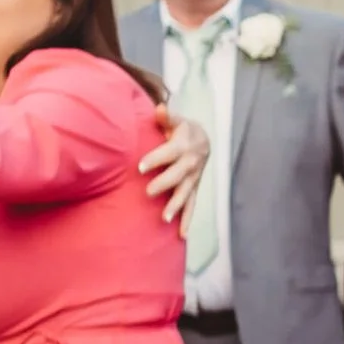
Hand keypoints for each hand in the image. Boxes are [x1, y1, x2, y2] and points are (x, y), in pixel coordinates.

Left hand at [140, 108, 210, 227]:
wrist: (203, 140)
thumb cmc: (182, 129)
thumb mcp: (176, 120)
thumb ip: (166, 117)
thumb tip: (159, 108)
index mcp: (183, 146)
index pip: (168, 153)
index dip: (155, 159)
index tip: (140, 167)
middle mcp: (190, 164)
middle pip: (177, 175)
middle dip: (164, 184)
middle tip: (148, 192)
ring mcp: (193, 178)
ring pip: (185, 193)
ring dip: (176, 206)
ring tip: (165, 218)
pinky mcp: (194, 188)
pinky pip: (192, 205)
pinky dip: (187, 220)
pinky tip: (182, 235)